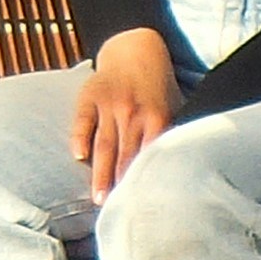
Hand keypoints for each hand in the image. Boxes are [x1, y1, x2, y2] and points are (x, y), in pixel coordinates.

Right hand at [72, 30, 179, 194]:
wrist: (135, 47)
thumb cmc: (157, 87)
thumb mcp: (172, 107)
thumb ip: (171, 135)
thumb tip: (182, 170)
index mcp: (157, 117)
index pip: (151, 155)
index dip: (146, 180)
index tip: (144, 205)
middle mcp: (133, 113)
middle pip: (126, 155)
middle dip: (121, 185)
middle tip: (117, 211)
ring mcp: (110, 104)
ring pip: (105, 144)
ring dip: (101, 173)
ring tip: (99, 198)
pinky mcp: (90, 95)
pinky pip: (83, 119)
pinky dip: (80, 137)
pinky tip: (78, 156)